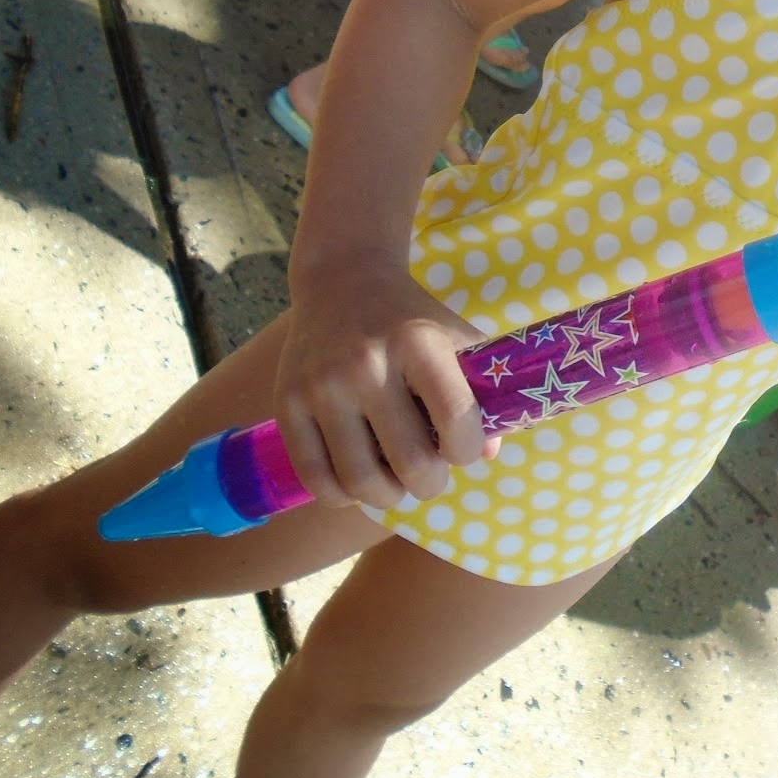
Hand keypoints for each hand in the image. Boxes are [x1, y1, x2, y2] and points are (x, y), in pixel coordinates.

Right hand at [275, 254, 497, 508]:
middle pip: (408, 462)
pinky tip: (357, 483)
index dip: (467, 450)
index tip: (463, 449)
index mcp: (419, 343)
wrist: (344, 280)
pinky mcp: (287, 402)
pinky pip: (314, 476)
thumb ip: (481, 391)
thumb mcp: (455, 338)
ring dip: (387, 497)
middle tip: (430, 477)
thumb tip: (489, 454)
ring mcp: (322, 385)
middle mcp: (367, 364)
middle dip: (429, 484)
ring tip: (396, 485)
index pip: (455, 419)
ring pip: (358, 479)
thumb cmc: (412, 319)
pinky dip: (341, 495)